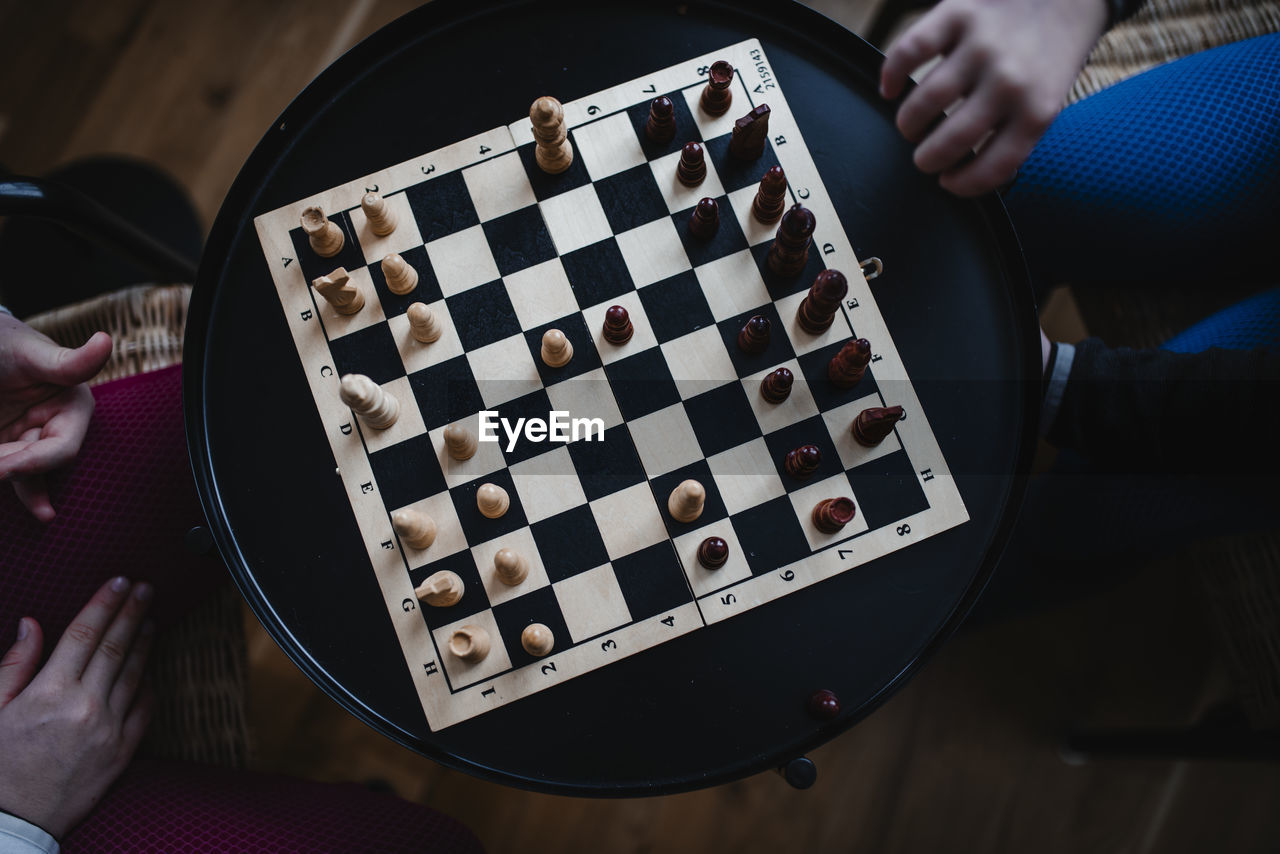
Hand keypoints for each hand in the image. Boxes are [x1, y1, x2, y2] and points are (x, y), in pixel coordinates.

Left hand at [0, 313, 111, 520]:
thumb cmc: (5, 341)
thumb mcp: (31, 352)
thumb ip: (68, 361)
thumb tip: (106, 340)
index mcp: (73, 409)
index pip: (62, 450)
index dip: (32, 464)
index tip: (0, 469)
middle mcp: (53, 429)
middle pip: (35, 468)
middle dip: (8, 467)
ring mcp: (26, 440)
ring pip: (19, 476)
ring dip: (3, 472)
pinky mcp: (5, 446)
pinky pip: (5, 470)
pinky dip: (2, 475)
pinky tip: (14, 494)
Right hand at [0, 577, 153, 838]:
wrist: (12, 823)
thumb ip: (15, 665)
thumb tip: (31, 624)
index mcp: (49, 693)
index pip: (85, 634)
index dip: (105, 603)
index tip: (119, 582)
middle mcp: (85, 707)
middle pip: (117, 647)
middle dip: (133, 612)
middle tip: (146, 589)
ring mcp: (108, 730)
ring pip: (135, 675)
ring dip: (144, 644)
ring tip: (150, 620)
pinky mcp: (122, 754)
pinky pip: (143, 711)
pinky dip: (149, 686)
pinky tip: (150, 670)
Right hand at [880, 0, 1107, 195]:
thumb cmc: (1050, 55)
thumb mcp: (1049, 101)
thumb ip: (1015, 136)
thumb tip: (973, 173)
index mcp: (1037, 110)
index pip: (991, 167)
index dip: (961, 184)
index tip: (947, 181)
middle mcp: (1009, 80)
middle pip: (951, 140)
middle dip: (928, 159)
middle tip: (924, 156)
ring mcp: (982, 46)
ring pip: (925, 101)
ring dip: (909, 123)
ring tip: (912, 125)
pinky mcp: (958, 13)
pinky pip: (910, 51)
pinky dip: (892, 74)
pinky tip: (891, 88)